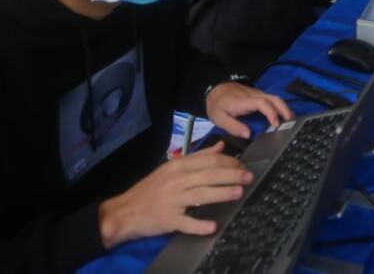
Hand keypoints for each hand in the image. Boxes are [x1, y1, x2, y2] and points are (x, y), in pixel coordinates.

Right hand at [98, 142, 252, 246]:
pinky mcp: (168, 219)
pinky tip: (212, 226)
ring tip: (239, 193)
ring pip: (201, 194)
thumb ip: (198, 157)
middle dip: (231, 175)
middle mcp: (176, 181)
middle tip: (248, 177)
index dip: (228, 162)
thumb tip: (221, 146)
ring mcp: (172, 200)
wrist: (125, 211)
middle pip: (208, 175)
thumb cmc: (151, 189)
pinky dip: (199, 224)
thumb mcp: (172, 168)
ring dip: (222, 193)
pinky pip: (186, 222)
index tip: (243, 165)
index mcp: (178, 166)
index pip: (208, 160)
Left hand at [205, 82, 293, 138]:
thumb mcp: (219, 118)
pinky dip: (280, 107)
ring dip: (285, 108)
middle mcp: (254, 96)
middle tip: (291, 123)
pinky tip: (283, 116)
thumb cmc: (217, 104)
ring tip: (291, 121)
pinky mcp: (258, 95)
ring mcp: (257, 94)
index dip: (271, 113)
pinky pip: (272, 99)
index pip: (262, 103)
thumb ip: (233, 127)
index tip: (276, 125)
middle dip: (284, 110)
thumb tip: (248, 135)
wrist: (215, 88)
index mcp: (244, 101)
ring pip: (275, 98)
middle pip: (274, 98)